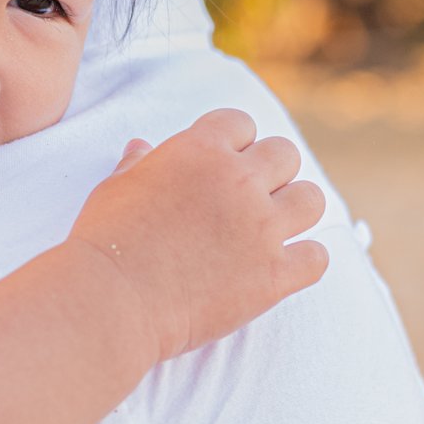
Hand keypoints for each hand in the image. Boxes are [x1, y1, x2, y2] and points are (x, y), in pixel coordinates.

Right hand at [67, 109, 327, 361]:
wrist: (113, 300)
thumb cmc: (105, 242)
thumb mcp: (115, 189)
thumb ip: (138, 164)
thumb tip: (142, 147)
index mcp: (199, 150)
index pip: (240, 123)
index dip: (234, 143)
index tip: (225, 164)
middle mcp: (238, 181)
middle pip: (284, 154)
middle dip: (270, 172)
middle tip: (250, 198)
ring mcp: (261, 228)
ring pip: (311, 199)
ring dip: (295, 210)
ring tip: (273, 228)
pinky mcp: (275, 274)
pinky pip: (318, 257)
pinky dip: (305, 261)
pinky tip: (284, 267)